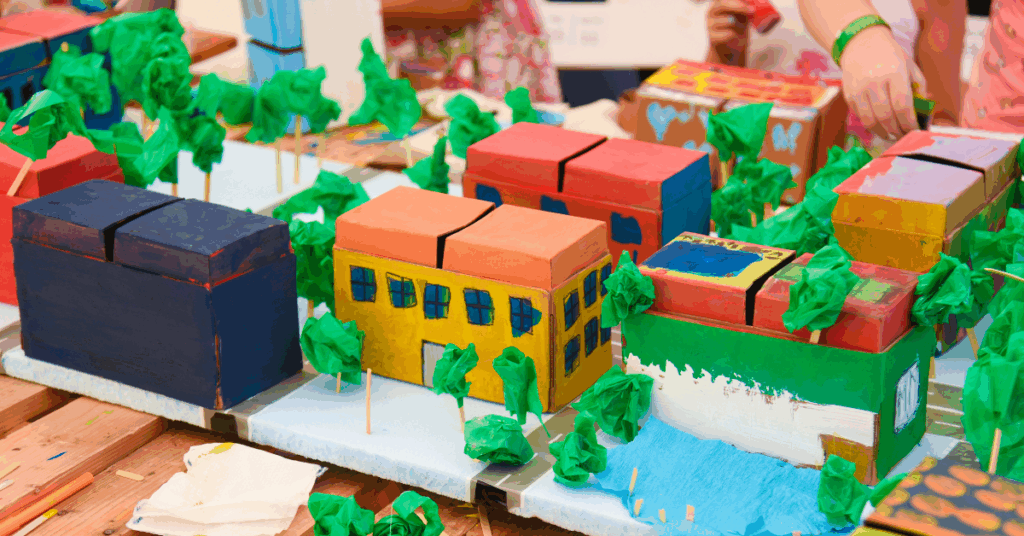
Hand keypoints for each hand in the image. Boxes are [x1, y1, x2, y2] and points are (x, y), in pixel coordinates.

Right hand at [707, 0, 754, 58]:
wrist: (729, 47)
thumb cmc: (737, 26)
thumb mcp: (743, 14)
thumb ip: (746, 7)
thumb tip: (753, 6)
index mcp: (719, 3)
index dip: (739, 0)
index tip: (750, 1)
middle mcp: (712, 11)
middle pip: (722, 4)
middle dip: (739, 6)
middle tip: (752, 11)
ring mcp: (710, 24)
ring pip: (727, 20)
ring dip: (739, 24)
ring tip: (740, 28)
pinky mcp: (711, 37)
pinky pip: (728, 34)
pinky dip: (735, 35)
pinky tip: (733, 36)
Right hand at [838, 25, 927, 140]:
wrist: (861, 44)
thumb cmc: (891, 56)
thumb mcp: (910, 66)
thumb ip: (918, 88)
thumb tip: (923, 112)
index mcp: (895, 74)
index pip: (902, 106)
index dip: (909, 124)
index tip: (915, 131)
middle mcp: (875, 83)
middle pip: (886, 117)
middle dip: (897, 131)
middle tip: (905, 138)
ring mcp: (859, 90)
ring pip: (871, 121)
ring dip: (883, 133)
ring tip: (892, 136)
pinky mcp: (849, 96)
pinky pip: (861, 117)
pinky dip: (872, 126)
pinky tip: (880, 127)